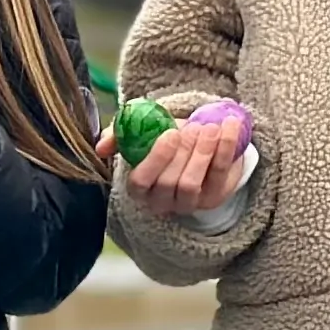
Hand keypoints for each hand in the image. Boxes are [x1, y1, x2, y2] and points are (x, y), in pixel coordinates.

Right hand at [123, 114, 249, 214]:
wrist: (199, 140)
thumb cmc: (166, 138)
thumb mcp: (142, 133)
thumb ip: (119, 135)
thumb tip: (101, 147)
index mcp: (139, 187)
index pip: (140, 182)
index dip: (156, 159)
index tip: (171, 133)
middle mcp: (161, 201)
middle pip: (169, 183)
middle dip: (183, 152)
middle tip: (194, 128)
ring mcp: (188, 203)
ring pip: (191, 185)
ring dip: (202, 153)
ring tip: (210, 128)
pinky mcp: (214, 197)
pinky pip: (218, 175)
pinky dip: (225, 148)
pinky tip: (228, 127)